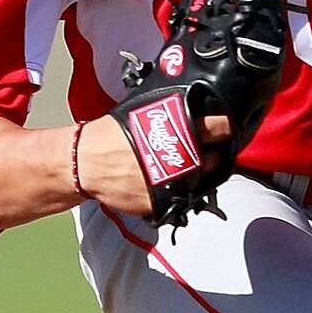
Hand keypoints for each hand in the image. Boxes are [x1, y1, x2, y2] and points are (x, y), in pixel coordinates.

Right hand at [76, 113, 231, 217]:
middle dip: (213, 155)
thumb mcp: (141, 113)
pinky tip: (163, 183)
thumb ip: (168, 115)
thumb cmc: (109, 135)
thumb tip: (188, 108)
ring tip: (182, 167)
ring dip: (198, 175)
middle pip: (215, 159)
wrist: (84, 163)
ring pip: (200, 182)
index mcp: (178, 131)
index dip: (225, 127)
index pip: (218, 127)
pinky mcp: (161, 203)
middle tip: (204, 151)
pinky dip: (174, 193)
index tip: (227, 127)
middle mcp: (180, 158)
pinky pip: (177, 200)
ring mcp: (172, 184)